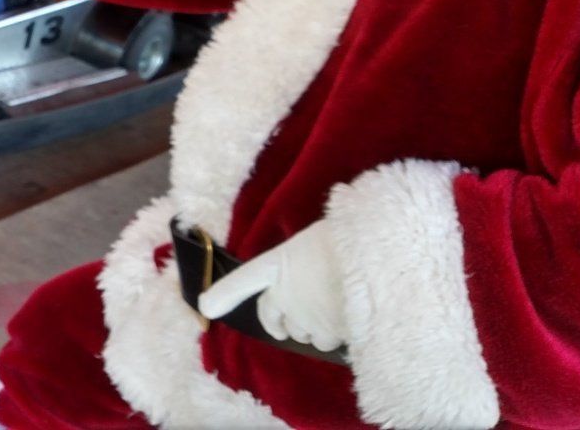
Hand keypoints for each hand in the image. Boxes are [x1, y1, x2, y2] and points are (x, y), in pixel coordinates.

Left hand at [197, 220, 347, 351]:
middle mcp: (282, 294)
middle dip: (282, 324)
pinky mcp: (324, 334)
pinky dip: (337, 335)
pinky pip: (328, 342)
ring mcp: (301, 317)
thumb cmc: (349, 239)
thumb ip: (310, 259)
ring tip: (335, 311)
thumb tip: (320, 272)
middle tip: (288, 327)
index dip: (224, 294)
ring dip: (314, 328)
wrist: (374, 262)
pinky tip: (351, 321)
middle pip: (275, 319)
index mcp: (278, 264)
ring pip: (304, 333)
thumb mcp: (323, 238)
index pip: (244, 280)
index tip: (206, 306)